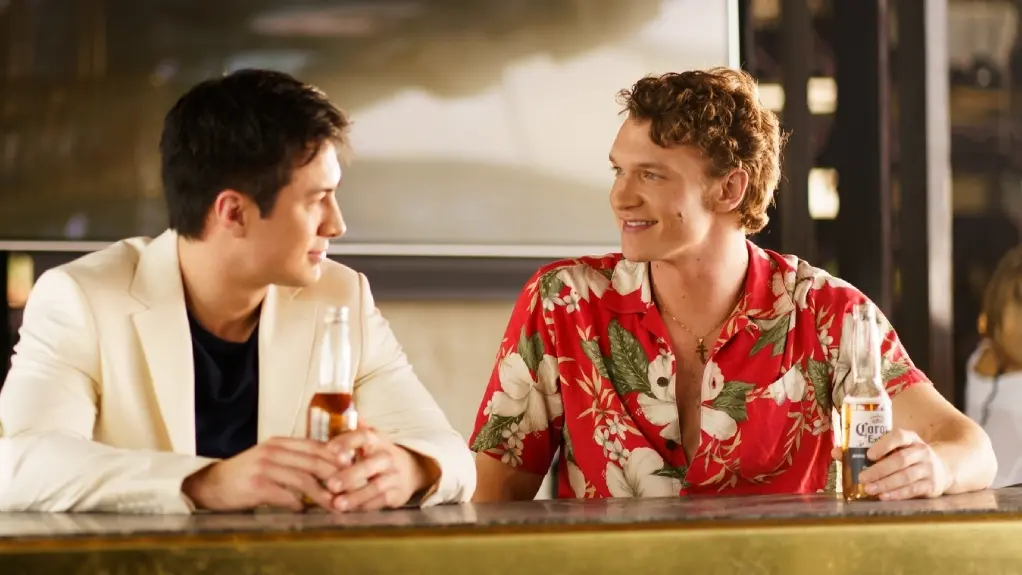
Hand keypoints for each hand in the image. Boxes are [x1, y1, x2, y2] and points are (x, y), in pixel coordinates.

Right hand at [182, 437, 340, 511]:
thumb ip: (294, 460)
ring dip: (322, 494)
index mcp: (280, 443)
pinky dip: (297, 503)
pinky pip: (285, 495)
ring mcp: (265, 467)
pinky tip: (303, 509)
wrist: (211, 483)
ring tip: (334, 504)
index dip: (336, 457)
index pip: (315, 446)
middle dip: (335, 476)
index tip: (353, 467)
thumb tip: (326, 468)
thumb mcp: (270, 458)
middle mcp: (274, 451)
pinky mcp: (257, 486)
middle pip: (314, 461)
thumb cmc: (245, 473)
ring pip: (303, 480)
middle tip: (350, 489)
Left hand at [323, 427, 439, 511]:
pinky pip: (380, 502)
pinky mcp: (397, 494)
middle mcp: (387, 457)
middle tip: (330, 484)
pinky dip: (364, 506)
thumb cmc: (381, 454)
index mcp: (378, 440)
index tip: (328, 449)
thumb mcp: (372, 438)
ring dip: (356, 496)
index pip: (363, 436)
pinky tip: (349, 511)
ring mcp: (394, 477)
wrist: (412, 470)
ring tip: (337, 504)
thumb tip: (339, 408)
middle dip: (350, 476)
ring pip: (375, 487)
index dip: (346, 442)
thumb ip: (354, 429)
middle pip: (370, 466)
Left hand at [830, 429, 953, 499]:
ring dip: (886, 484)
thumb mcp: (892, 449)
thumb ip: (865, 449)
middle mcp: (921, 451)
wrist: (941, 469)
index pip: (899, 436)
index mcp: (909, 438)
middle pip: (900, 460)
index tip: (869, 455)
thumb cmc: (906, 457)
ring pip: (906, 476)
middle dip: (879, 470)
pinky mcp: (931, 485)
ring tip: (869, 489)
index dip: (884, 444)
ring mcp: (928, 469)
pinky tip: (884, 497)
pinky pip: (913, 490)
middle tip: (861, 477)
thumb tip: (835, 452)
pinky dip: (897, 494)